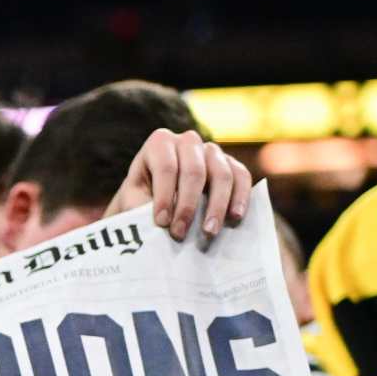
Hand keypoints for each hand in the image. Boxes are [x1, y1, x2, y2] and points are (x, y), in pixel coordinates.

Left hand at [106, 129, 254, 242]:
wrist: (160, 199)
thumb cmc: (142, 199)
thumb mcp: (134, 200)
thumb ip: (141, 207)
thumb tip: (158, 226)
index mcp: (160, 143)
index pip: (166, 166)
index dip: (164, 195)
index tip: (161, 222)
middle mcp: (188, 141)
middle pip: (194, 171)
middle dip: (188, 205)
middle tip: (180, 234)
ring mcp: (212, 151)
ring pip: (221, 174)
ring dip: (217, 206)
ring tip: (209, 232)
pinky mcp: (231, 165)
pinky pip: (242, 177)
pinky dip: (241, 197)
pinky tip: (235, 218)